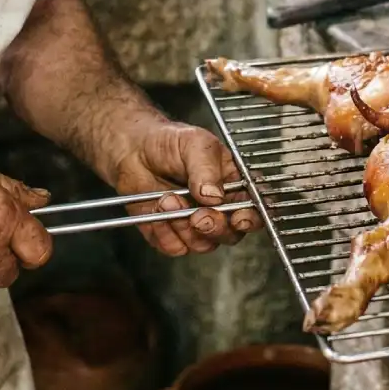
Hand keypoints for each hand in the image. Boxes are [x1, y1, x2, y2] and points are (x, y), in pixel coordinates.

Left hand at [112, 118, 261, 256]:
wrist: (134, 149)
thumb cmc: (170, 141)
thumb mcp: (194, 143)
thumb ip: (206, 168)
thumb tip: (215, 196)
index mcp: (234, 184)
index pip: (254, 208)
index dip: (251, 218)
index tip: (239, 218)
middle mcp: (219, 208)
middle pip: (231, 234)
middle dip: (214, 227)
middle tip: (198, 215)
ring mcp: (196, 224)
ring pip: (203, 244)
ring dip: (182, 225)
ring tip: (167, 198)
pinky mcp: (172, 235)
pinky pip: (175, 247)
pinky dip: (164, 231)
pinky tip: (157, 208)